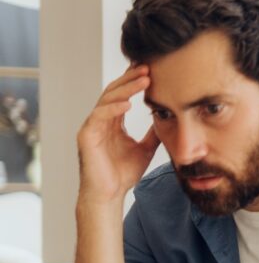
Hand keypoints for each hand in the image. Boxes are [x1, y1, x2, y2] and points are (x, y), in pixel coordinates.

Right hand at [76, 65, 160, 203]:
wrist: (109, 195)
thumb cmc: (123, 173)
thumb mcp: (146, 149)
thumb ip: (153, 133)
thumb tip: (168, 120)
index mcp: (113, 122)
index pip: (123, 95)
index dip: (135, 82)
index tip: (153, 71)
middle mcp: (101, 120)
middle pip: (115, 91)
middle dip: (131, 78)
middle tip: (149, 67)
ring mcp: (92, 126)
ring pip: (107, 99)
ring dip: (126, 88)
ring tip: (143, 80)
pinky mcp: (86, 136)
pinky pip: (98, 116)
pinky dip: (113, 108)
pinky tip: (128, 104)